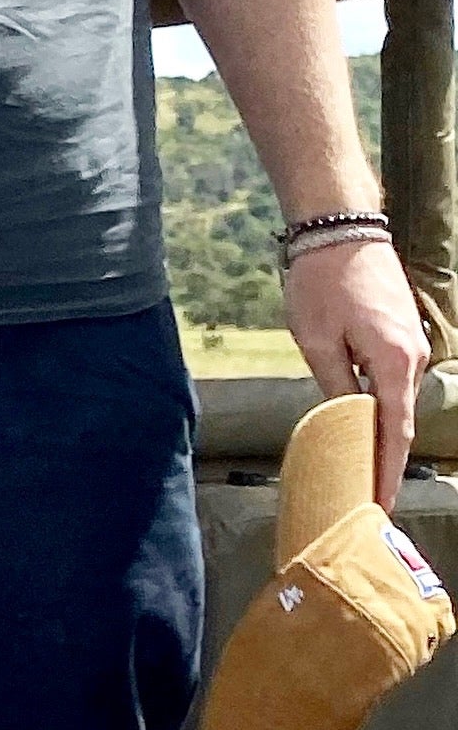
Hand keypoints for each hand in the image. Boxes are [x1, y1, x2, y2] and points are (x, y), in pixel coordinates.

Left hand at [283, 235, 430, 504]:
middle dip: (384, 458)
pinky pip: (393, 379)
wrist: (340, 228)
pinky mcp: (401, 331)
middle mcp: (412, 356)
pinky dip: (381, 404)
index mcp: (393, 363)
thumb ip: (335, 387)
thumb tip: (344, 421)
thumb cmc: (322, 282)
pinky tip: (362, 421)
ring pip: (396, 399)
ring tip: (361, 467)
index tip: (382, 502)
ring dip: (381, 431)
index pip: (394, 431)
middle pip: (400, 420)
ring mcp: (411, 342)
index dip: (387, 469)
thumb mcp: (317, 341)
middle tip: (367, 496)